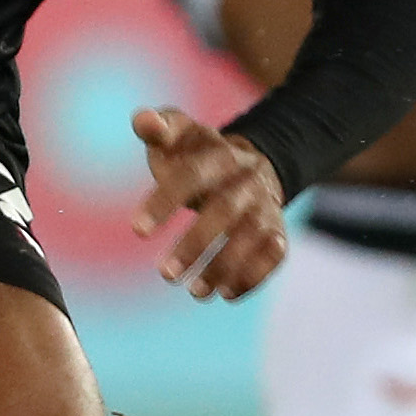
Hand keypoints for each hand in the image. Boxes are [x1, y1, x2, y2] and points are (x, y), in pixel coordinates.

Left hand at [128, 107, 284, 300]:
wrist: (250, 164)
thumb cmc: (197, 154)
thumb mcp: (179, 134)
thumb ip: (157, 127)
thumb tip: (144, 121)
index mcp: (218, 155)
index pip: (191, 176)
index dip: (164, 201)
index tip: (136, 231)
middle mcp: (246, 181)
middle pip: (223, 211)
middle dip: (196, 244)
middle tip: (165, 274)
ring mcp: (265, 208)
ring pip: (252, 237)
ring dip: (225, 267)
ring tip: (195, 292)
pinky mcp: (278, 232)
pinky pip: (275, 256)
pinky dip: (254, 277)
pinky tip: (226, 295)